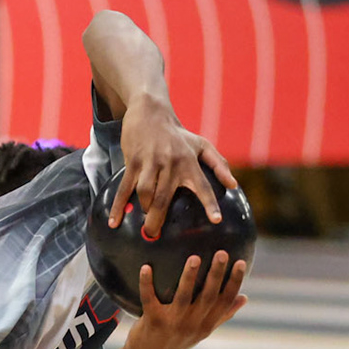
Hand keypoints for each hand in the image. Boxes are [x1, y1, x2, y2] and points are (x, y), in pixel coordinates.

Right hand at [109, 94, 238, 236]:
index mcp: (189, 162)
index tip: (216, 220)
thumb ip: (219, 165)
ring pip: (145, 193)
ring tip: (144, 225)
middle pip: (163, 198)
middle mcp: (170, 163)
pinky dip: (118, 206)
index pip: (202, 185)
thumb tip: (233, 185)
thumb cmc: (178, 134)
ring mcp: (150, 163)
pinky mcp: (133, 162)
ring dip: (143, 211)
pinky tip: (114, 222)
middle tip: (155, 236)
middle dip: (158, 220)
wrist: (151, 112)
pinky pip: (124, 188)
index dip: (210, 203)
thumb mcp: (202, 145)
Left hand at [119, 251, 247, 348]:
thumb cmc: (176, 340)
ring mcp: (173, 324)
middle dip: (216, 274)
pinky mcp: (153, 321)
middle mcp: (192, 325)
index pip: (225, 301)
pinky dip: (146, 284)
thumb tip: (244, 297)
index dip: (234, 282)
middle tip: (221, 253)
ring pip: (183, 297)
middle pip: (208, 297)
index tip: (241, 262)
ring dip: (189, 277)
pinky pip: (149, 299)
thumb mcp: (201, 331)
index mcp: (206, 325)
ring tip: (194, 258)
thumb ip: (222, 315)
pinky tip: (146, 268)